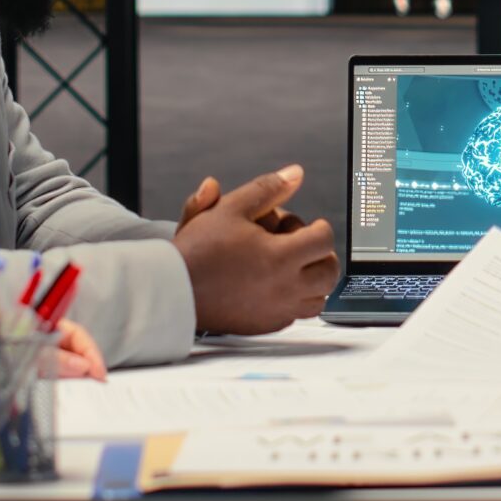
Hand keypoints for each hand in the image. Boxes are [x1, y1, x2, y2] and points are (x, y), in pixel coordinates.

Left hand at [0, 319, 105, 400]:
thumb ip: (40, 359)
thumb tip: (79, 366)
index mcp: (20, 320)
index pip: (68, 331)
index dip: (87, 350)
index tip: (99, 372)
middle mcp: (19, 332)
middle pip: (64, 344)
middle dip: (83, 362)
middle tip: (97, 383)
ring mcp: (12, 351)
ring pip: (51, 360)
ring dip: (67, 374)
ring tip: (79, 389)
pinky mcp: (3, 370)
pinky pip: (35, 375)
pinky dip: (47, 385)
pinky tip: (50, 396)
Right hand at [173, 165, 339, 334]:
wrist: (172, 288)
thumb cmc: (199, 249)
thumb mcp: (232, 207)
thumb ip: (268, 189)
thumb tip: (295, 174)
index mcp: (281, 257)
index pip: (324, 240)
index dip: (319, 227)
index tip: (308, 226)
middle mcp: (285, 288)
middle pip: (329, 274)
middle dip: (322, 255)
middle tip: (304, 245)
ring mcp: (276, 311)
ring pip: (317, 299)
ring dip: (312, 280)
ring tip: (292, 265)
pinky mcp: (264, 326)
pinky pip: (295, 315)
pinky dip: (295, 300)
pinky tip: (275, 285)